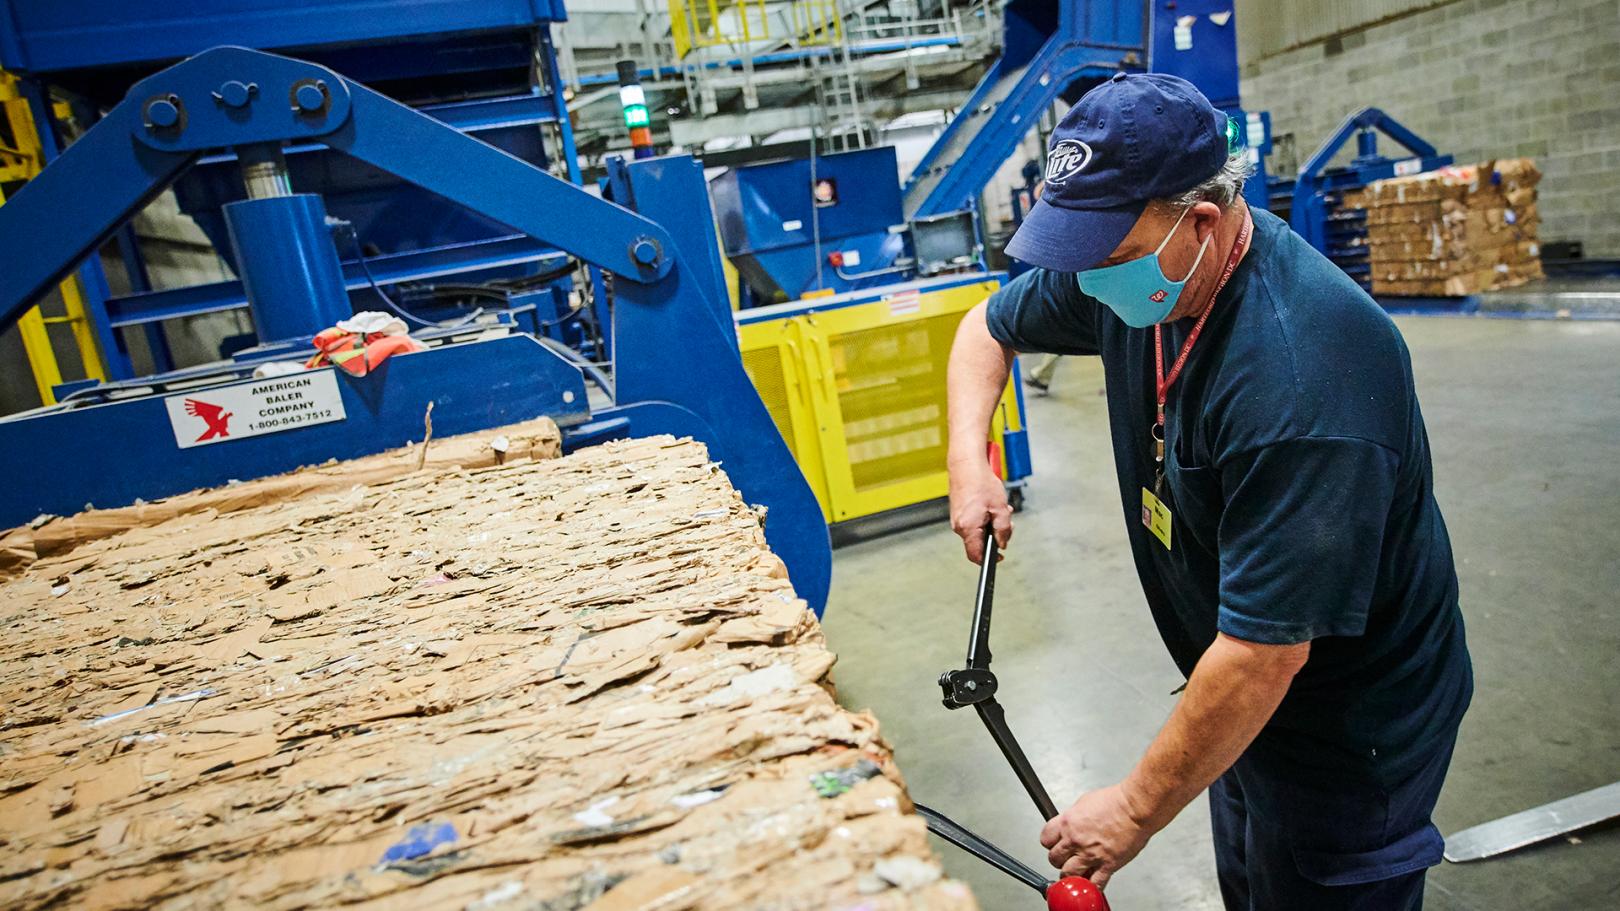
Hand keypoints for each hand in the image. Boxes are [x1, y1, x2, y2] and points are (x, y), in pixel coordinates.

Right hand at [948, 461, 1011, 563]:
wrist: (966, 464)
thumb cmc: (981, 483)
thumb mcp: (1000, 508)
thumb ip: (1003, 530)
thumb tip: (1002, 543)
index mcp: (968, 528)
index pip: (976, 555)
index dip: (989, 559)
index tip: (1000, 557)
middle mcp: (959, 526)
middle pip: (979, 542)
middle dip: (995, 534)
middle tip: (1007, 520)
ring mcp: (957, 518)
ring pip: (977, 530)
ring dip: (991, 523)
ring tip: (999, 507)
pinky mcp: (958, 511)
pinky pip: (973, 521)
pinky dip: (984, 516)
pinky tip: (990, 503)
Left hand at [1039, 783, 1153, 888]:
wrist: (1135, 808)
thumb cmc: (1115, 802)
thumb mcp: (1084, 802)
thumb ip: (1073, 817)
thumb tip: (1069, 825)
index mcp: (1068, 823)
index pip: (1045, 839)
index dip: (1049, 843)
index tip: (1054, 844)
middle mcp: (1076, 840)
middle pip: (1054, 859)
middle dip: (1059, 860)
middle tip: (1066, 859)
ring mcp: (1091, 855)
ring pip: (1069, 874)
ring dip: (1071, 875)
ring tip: (1077, 872)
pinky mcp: (1107, 865)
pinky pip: (1094, 883)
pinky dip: (1091, 886)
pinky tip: (1091, 882)